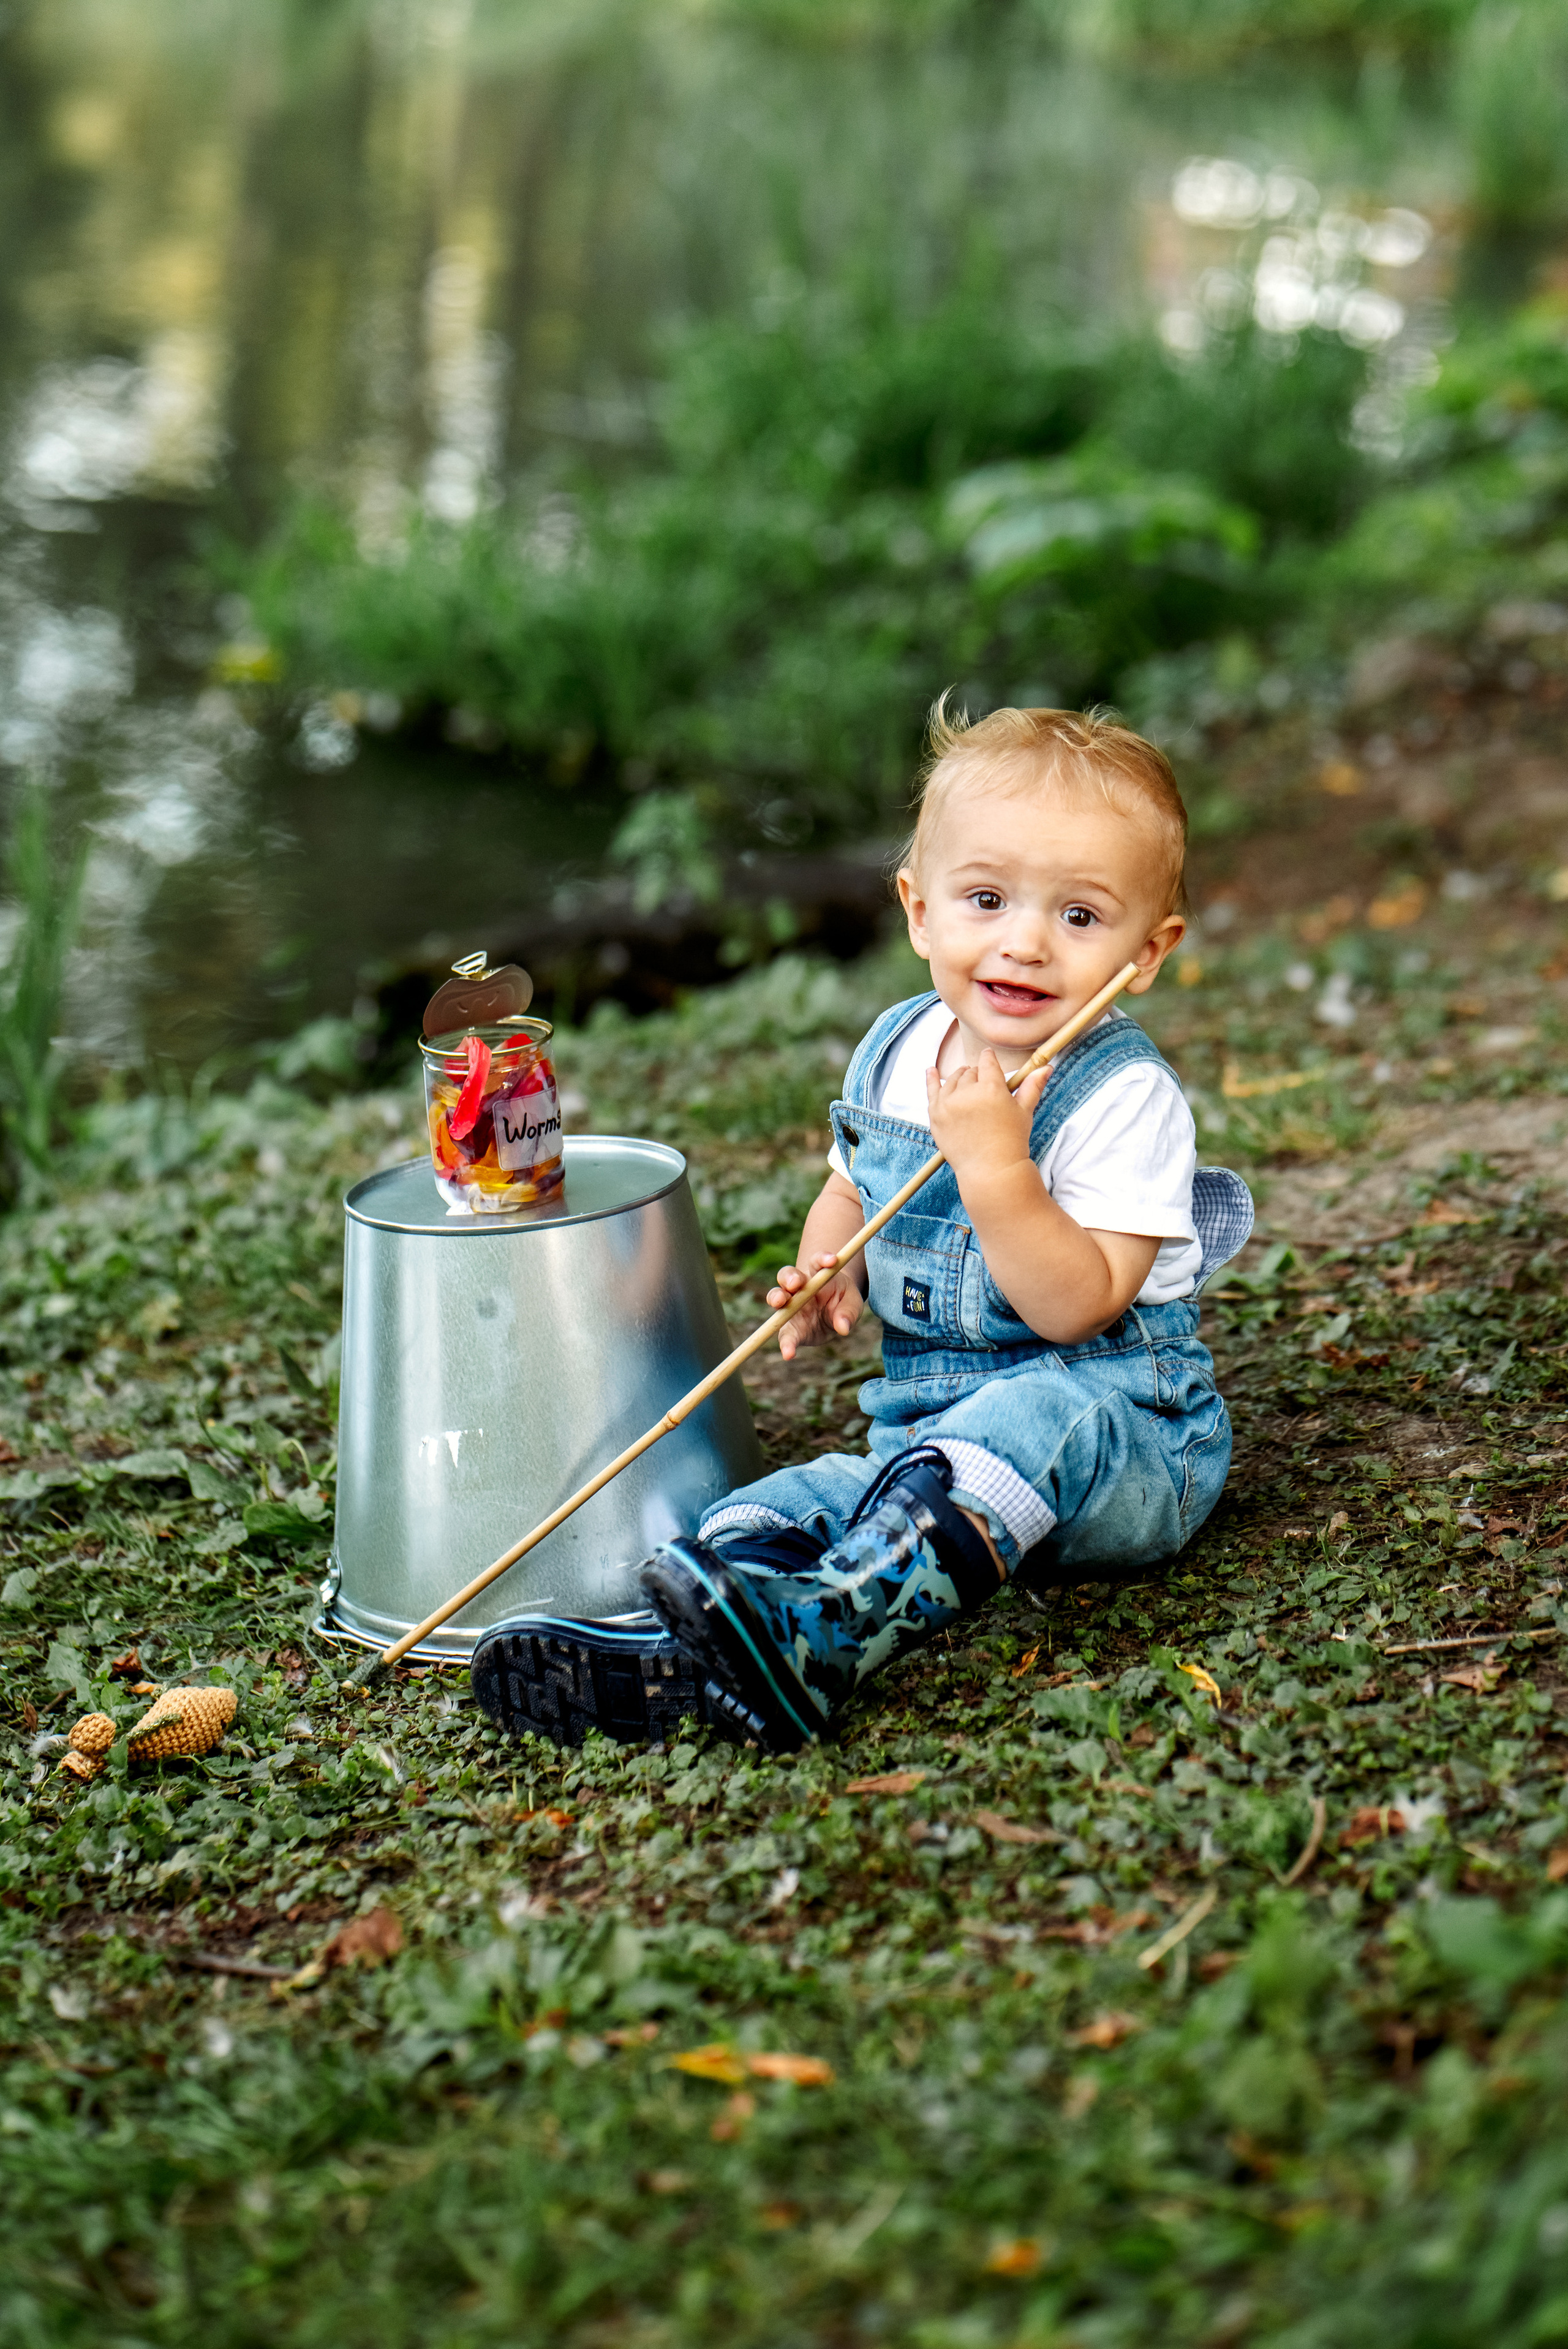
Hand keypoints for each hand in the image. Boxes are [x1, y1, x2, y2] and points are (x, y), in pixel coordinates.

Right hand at [768, 1253, 863, 1359]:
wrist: (834, 1315)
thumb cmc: (843, 1302)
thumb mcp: (852, 1304)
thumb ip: (849, 1312)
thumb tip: (843, 1327)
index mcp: (818, 1274)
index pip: (817, 1262)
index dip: (823, 1258)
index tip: (833, 1260)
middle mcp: (799, 1288)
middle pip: (787, 1275)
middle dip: (790, 1277)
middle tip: (795, 1283)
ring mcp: (790, 1306)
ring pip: (776, 1296)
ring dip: (776, 1298)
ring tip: (780, 1302)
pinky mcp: (790, 1327)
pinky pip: (784, 1333)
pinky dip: (785, 1343)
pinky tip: (789, 1353)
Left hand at [925, 1049, 1049, 1184]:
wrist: (990, 1170)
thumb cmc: (1011, 1141)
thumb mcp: (1024, 1111)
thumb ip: (1032, 1086)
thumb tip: (1047, 1067)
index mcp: (991, 1088)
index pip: (987, 1062)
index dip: (989, 1059)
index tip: (989, 1059)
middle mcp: (967, 1093)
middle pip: (970, 1072)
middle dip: (978, 1076)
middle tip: (984, 1091)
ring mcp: (948, 1103)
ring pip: (953, 1080)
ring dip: (961, 1080)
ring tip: (968, 1089)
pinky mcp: (936, 1114)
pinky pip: (931, 1090)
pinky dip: (931, 1078)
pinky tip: (931, 1070)